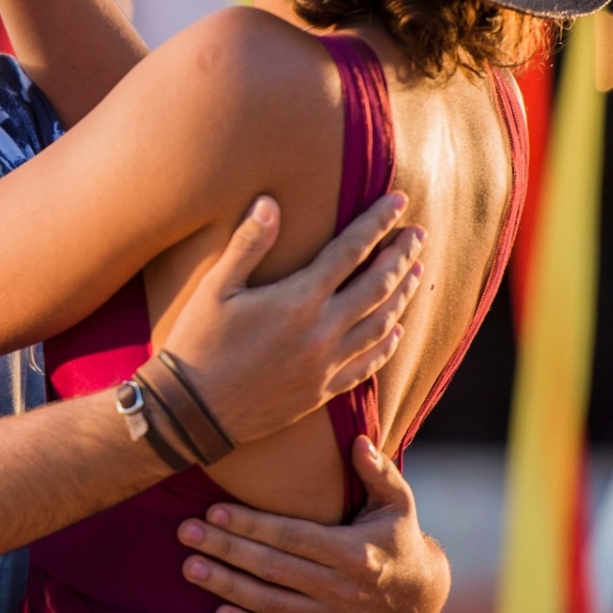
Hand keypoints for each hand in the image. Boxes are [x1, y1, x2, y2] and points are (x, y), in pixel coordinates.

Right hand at [162, 193, 422, 446]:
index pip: (351, 250)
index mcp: (298, 300)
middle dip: (402, 256)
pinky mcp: (323, 390)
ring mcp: (326, 364)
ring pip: (382, 324)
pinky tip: (397, 331)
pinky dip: (388, 344)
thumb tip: (270, 201)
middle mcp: (321, 331)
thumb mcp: (216, 287)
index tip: (399, 200)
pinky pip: (368, 364)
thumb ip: (248, 243)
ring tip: (417, 273)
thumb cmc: (198, 343)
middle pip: (378, 286)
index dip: (377, 222)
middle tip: (419, 235)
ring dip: (403, 295)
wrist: (194, 412)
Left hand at [177, 437, 449, 612]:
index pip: (292, 536)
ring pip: (269, 603)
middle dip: (226, 549)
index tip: (214, 511)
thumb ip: (377, 472)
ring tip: (190, 567)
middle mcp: (341, 589)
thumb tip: (358, 440)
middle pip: (272, 568)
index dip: (252, 525)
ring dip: (226, 586)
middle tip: (185, 533)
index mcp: (354, 552)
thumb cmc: (398, 538)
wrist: (419, 599)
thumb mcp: (399, 502)